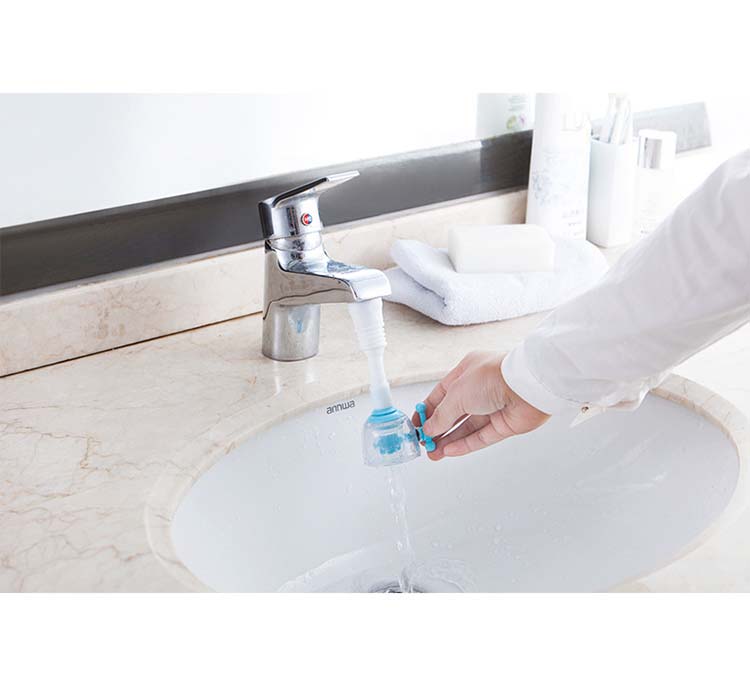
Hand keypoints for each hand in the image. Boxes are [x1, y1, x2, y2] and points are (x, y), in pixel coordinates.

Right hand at [413, 351, 548, 459]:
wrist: (528, 385)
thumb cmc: (493, 377)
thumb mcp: (457, 394)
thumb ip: (441, 415)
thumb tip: (429, 429)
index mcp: (467, 372)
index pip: (442, 393)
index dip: (428, 410)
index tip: (416, 425)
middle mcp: (480, 388)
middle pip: (454, 412)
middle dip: (437, 428)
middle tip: (424, 443)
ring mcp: (493, 407)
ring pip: (466, 427)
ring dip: (448, 440)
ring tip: (433, 453)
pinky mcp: (505, 424)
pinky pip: (481, 437)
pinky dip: (465, 444)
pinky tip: (449, 451)